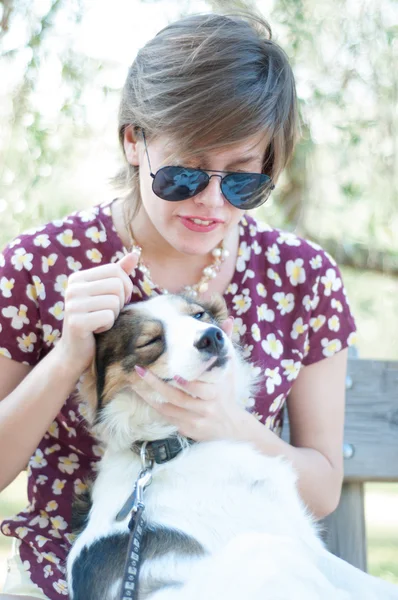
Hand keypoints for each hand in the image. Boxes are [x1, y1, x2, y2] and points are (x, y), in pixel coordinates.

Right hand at [56, 252, 137, 373]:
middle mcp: (72, 288)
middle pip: (117, 285)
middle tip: (108, 313)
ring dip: (114, 316)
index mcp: (78, 278)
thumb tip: (135, 254)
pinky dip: (108, 326)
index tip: (119, 300)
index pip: (115, 270)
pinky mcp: (76, 322)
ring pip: (114, 302)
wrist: (76, 352)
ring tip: (100, 322)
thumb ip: (119, 274)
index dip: (125, 286)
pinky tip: (97, 330)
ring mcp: (72, 305)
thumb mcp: (106, 294)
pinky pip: (108, 317)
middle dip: (120, 302)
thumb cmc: (95, 320)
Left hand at [134, 317, 248, 441]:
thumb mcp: (229, 369)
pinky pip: (167, 418)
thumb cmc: (227, 392)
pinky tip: (143, 396)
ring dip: (149, 396)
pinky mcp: (187, 429)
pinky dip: (155, 407)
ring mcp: (195, 421)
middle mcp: (205, 409)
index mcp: (215, 393)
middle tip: (139, 371)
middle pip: (178, 398)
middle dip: (156, 385)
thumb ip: (226, 344)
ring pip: (168, 409)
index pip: (199, 389)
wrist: (232, 427)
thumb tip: (227, 320)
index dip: (187, 384)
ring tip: (133, 383)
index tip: (173, 375)